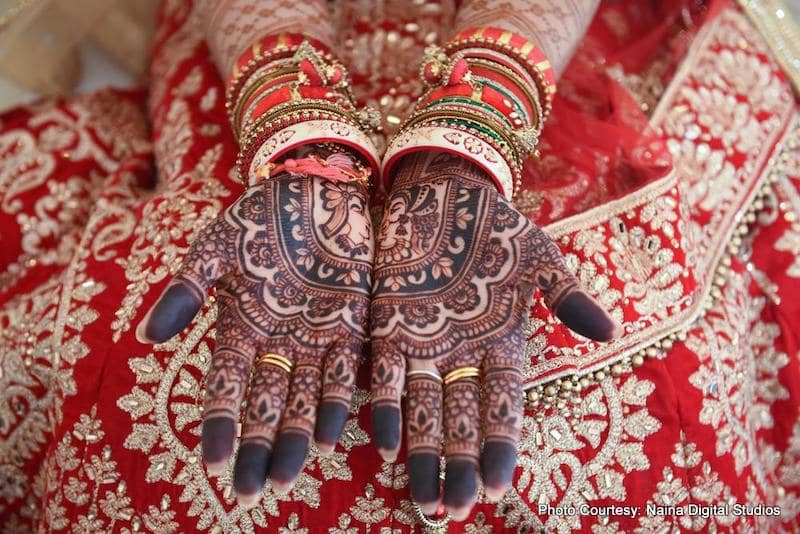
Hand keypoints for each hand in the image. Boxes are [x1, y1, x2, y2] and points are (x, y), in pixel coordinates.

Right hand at [137, 168, 371, 505]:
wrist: (317, 189)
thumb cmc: (260, 217)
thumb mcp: (216, 247)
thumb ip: (187, 289)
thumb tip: (147, 337)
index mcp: (240, 329)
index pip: (224, 386)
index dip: (217, 422)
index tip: (210, 460)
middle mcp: (278, 344)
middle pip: (266, 405)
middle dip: (259, 448)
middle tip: (251, 491)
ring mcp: (316, 339)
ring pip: (306, 399)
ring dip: (298, 437)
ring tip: (290, 476)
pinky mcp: (353, 327)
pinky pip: (347, 372)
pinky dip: (340, 401)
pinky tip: (335, 434)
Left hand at [369, 152, 617, 519]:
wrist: (443, 192)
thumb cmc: (495, 226)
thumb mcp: (539, 256)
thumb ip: (566, 295)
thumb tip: (610, 333)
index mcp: (503, 346)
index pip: (504, 409)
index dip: (500, 448)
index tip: (498, 488)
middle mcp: (462, 356)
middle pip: (462, 422)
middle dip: (458, 468)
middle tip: (452, 511)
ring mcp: (424, 345)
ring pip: (423, 411)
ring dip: (423, 455)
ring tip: (422, 500)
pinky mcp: (388, 326)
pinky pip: (386, 374)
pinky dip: (385, 407)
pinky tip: (383, 443)